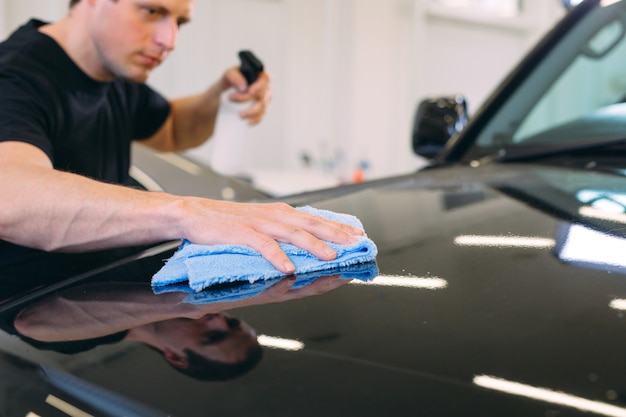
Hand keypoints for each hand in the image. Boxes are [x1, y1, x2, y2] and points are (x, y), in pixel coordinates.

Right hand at [178, 200, 363, 273]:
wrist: (195, 214)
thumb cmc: (229, 221)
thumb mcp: (262, 221)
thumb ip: (283, 228)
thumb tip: (307, 238)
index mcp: (281, 213)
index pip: (315, 219)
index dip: (338, 227)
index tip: (359, 235)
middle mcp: (275, 215)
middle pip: (311, 224)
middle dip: (336, 234)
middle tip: (356, 244)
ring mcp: (259, 223)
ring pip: (293, 234)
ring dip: (314, 245)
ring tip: (331, 257)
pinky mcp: (242, 233)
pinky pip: (264, 245)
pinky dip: (277, 256)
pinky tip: (288, 268)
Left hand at [223, 66, 271, 124]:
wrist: (226, 93)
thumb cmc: (230, 80)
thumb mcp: (228, 75)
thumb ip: (234, 77)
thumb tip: (243, 87)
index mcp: (260, 75)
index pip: (265, 78)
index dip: (259, 86)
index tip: (250, 91)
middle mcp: (265, 86)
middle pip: (261, 94)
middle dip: (246, 98)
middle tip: (230, 98)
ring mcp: (264, 98)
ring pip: (263, 106)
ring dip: (252, 112)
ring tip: (239, 115)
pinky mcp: (261, 109)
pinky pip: (261, 115)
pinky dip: (256, 120)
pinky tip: (248, 123)